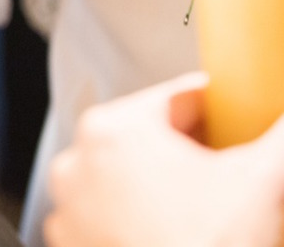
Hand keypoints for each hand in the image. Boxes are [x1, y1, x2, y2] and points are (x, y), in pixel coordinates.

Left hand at [45, 73, 283, 246]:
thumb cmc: (207, 246)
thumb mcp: (263, 181)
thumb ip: (281, 138)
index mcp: (115, 128)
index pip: (180, 98)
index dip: (221, 109)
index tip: (240, 120)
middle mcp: (78, 161)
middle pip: (149, 139)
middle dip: (192, 152)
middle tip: (228, 174)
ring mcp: (68, 206)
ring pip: (127, 179)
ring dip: (163, 188)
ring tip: (205, 211)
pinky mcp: (71, 244)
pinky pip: (108, 217)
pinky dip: (138, 221)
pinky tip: (174, 235)